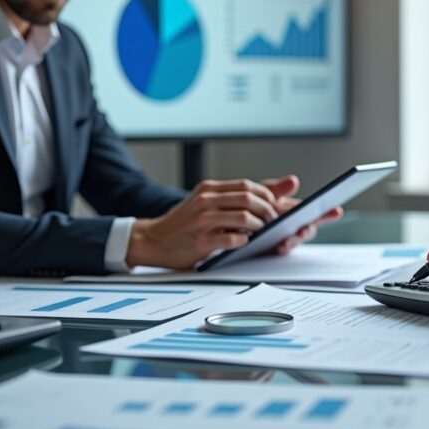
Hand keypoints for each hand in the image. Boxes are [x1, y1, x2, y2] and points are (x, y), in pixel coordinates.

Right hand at [127, 178, 282, 269]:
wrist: (152, 240)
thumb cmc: (185, 224)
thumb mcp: (206, 203)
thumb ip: (233, 197)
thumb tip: (272, 191)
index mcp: (209, 189)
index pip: (247, 185)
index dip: (267, 195)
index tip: (275, 206)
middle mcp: (205, 201)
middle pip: (248, 199)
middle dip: (268, 210)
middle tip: (274, 221)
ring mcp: (202, 221)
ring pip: (243, 217)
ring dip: (259, 226)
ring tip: (262, 232)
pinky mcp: (200, 241)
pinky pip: (231, 240)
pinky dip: (243, 241)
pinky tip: (244, 242)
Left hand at [260, 175, 343, 254]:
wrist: (236, 219)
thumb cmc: (252, 206)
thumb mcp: (264, 194)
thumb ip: (278, 189)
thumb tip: (293, 181)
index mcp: (294, 212)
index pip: (314, 212)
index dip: (328, 212)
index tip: (337, 210)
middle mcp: (292, 227)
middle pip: (307, 229)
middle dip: (308, 229)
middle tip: (304, 228)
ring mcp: (284, 239)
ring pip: (295, 241)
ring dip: (295, 240)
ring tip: (290, 238)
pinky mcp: (273, 249)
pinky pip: (280, 250)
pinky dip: (282, 247)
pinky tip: (279, 245)